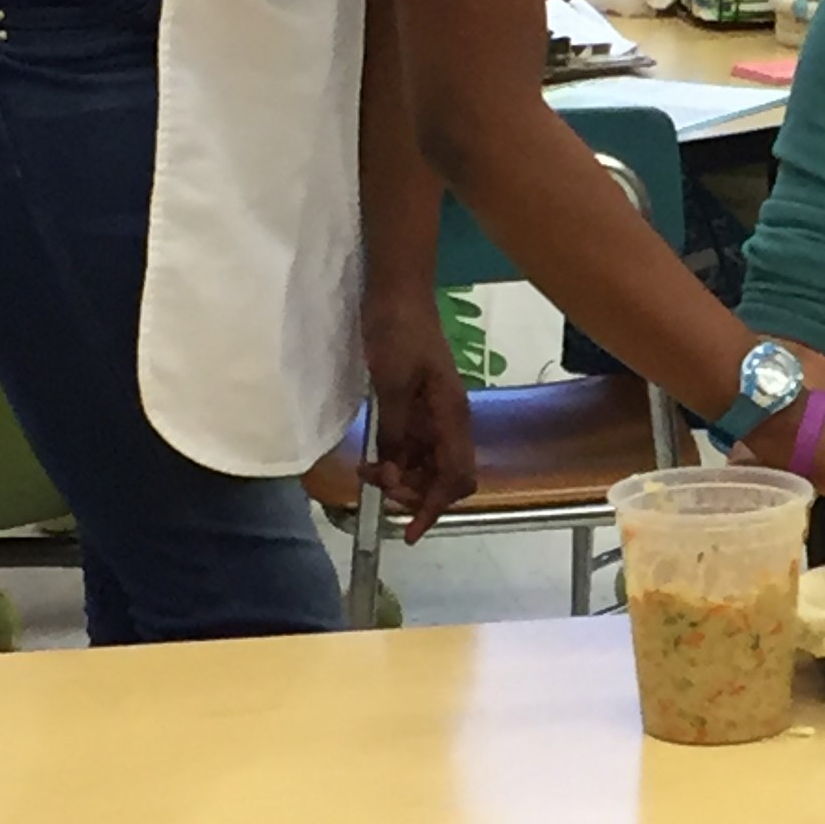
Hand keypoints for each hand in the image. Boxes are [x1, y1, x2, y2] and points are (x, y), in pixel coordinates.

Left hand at [362, 301, 476, 542]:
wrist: (397, 293)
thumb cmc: (398, 332)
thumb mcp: (392, 382)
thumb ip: (396, 429)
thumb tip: (395, 470)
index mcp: (451, 415)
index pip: (456, 477)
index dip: (434, 507)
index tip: (408, 530)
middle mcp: (449, 420)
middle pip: (446, 477)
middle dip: (414, 493)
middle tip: (376, 485)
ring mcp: (435, 413)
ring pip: (429, 465)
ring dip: (404, 478)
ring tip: (369, 472)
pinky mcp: (419, 405)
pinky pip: (414, 446)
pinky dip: (397, 460)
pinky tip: (373, 458)